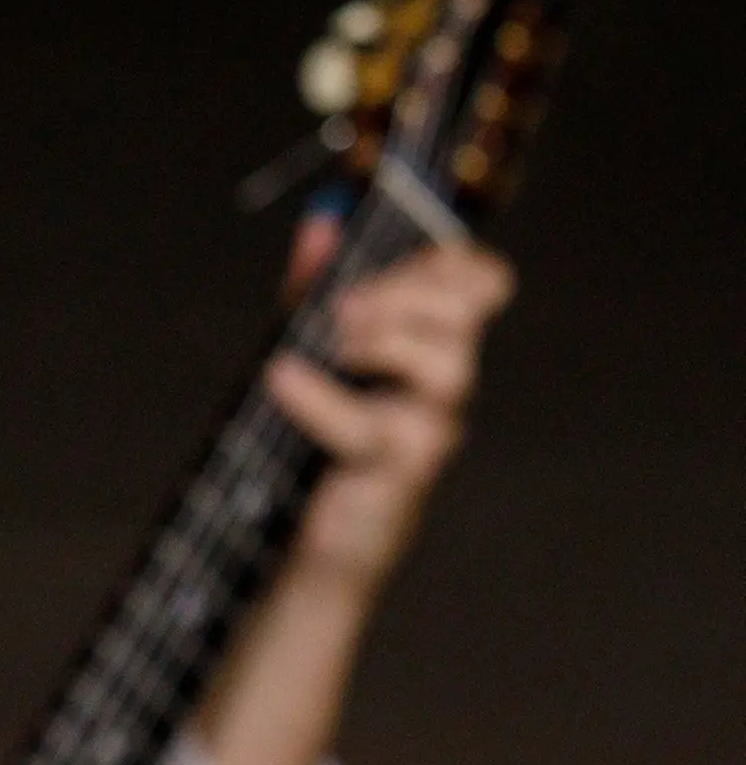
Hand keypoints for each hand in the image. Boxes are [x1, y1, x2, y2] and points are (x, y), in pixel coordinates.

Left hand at [259, 227, 512, 594]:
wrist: (315, 541)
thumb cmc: (317, 446)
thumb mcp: (311, 354)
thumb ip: (316, 289)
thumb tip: (322, 223)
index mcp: (431, 345)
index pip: (480, 282)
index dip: (449, 257)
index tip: (392, 257)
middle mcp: (444, 381)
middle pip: (468, 307)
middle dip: (406, 288)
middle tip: (344, 306)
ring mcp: (432, 425)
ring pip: (448, 362)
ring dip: (386, 337)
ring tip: (332, 345)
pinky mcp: (402, 470)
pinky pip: (373, 426)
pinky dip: (321, 397)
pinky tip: (283, 379)